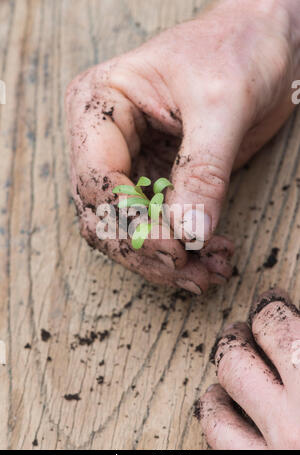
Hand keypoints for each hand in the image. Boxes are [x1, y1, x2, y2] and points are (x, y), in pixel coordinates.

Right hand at [65, 0, 298, 292]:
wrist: (265, 44)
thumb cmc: (235, 48)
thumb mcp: (220, 104)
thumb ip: (203, 171)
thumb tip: (190, 233)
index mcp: (99, 105)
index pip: (97, 180)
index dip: (131, 223)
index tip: (174, 248)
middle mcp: (107, 139)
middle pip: (105, 215)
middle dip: (146, 250)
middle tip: (189, 269)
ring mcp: (131, 162)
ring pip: (128, 230)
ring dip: (165, 258)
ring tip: (207, 269)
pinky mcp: (158, 179)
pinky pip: (159, 226)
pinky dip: (181, 248)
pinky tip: (210, 255)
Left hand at [198, 289, 299, 449]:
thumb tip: (295, 331)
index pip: (278, 326)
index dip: (270, 307)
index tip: (272, 303)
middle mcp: (298, 420)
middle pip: (239, 356)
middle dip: (239, 334)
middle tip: (244, 329)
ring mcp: (275, 453)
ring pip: (220, 398)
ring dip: (222, 372)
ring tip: (230, 362)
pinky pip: (219, 442)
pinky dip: (216, 417)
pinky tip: (224, 408)